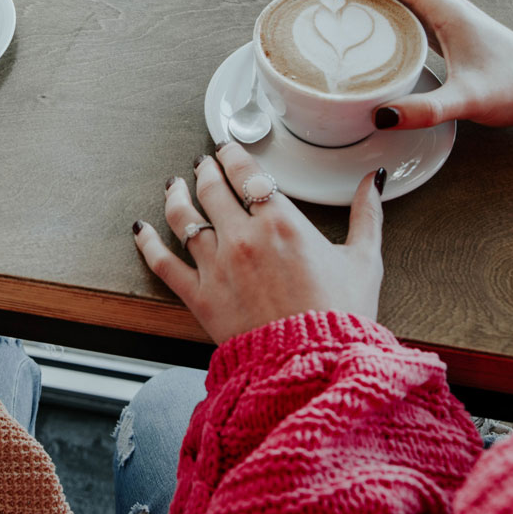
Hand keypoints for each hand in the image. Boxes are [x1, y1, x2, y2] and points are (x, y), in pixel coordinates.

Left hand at [133, 142, 385, 343]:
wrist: (314, 364)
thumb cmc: (341, 315)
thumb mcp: (364, 260)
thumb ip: (366, 216)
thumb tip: (372, 181)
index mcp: (282, 222)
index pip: (246, 172)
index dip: (232, 155)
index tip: (227, 149)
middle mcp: (243, 237)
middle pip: (211, 188)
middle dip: (204, 170)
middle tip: (202, 163)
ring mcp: (216, 266)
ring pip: (183, 218)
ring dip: (175, 195)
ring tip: (173, 185)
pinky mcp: (199, 296)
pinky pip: (162, 262)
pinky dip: (147, 243)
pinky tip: (140, 230)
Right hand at [324, 0, 512, 130]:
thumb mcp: (468, 100)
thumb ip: (427, 110)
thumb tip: (382, 115)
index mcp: (445, 9)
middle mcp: (444, 9)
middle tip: (321, 7)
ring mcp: (446, 22)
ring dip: (366, 3)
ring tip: (336, 23)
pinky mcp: (448, 38)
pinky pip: (407, 19)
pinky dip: (382, 22)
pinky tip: (369, 47)